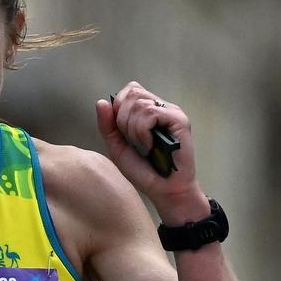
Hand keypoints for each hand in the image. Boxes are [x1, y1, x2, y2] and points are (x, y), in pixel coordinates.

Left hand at [95, 82, 208, 221]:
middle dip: (123, 119)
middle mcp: (161, 107)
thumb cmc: (144, 171)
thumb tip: (101, 102)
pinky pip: (150, 113)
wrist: (164, 190)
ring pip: (139, 104)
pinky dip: (143, 132)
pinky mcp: (179, 120)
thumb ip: (108, 125)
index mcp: (149, 110)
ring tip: (144, 146)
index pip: (131, 89)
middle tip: (134, 141)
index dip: (120, 107)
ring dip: (133, 130)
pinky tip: (150, 146)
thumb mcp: (117, 147)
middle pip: (132, 93)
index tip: (123, 131)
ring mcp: (171, 112)